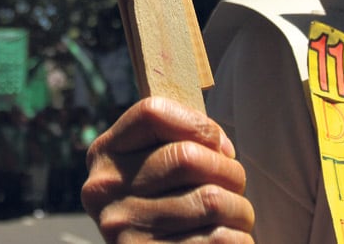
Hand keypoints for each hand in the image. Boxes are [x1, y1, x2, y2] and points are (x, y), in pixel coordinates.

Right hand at [82, 97, 254, 242]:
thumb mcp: (150, 169)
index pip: (151, 113)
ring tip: (235, 216)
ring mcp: (124, 229)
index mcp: (105, 154)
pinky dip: (238, 239)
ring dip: (239, 209)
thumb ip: (173, 143)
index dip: (198, 124)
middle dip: (229, 171)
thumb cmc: (165, 209)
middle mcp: (105, 190)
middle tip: (236, 185)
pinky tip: (228, 239)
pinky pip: (219, 240)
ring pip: (211, 201)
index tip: (220, 146)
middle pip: (187, 157)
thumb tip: (220, 146)